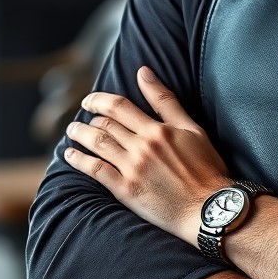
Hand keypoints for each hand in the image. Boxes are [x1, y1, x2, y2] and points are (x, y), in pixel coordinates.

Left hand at [64, 67, 228, 245]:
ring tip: (72, 131)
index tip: (90, 100)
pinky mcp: (126, 190)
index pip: (120, 106)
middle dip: (89, 117)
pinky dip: (79, 160)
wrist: (207, 207)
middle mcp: (142, 147)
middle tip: (82, 115)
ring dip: (79, 134)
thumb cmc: (205, 166)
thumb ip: (165, 100)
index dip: (100, 100)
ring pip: (97, 144)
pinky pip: (96, 170)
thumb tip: (143, 72)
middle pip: (106, 124)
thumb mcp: (191, 128)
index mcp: (157, 129)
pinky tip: (70, 154)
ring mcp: (132, 169)